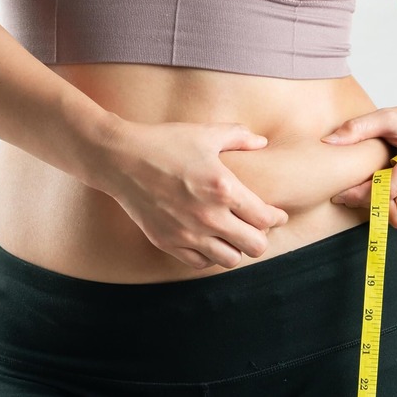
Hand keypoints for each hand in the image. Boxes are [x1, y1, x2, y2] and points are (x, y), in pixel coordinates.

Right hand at [98, 120, 288, 269]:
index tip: (276, 214)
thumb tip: (262, 142)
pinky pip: (200, 262)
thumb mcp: (205, 134)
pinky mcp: (168, 242)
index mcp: (223, 189)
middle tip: (255, 227)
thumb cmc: (164, 143)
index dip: (277, 218)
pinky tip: (206, 239)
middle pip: (254, 246)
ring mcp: (187, 233)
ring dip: (235, 248)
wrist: (120, 159)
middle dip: (260, 236)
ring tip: (231, 235)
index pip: (266, 218)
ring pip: (229, 260)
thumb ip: (239, 137)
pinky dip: (208, 254)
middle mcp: (209, 217)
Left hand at [321, 96, 396, 227]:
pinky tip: (392, 186)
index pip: (387, 191)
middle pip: (396, 214)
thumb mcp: (387, 116)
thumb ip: (356, 128)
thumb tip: (327, 141)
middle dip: (371, 205)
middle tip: (353, 193)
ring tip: (374, 185)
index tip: (340, 192)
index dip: (359, 194)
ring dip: (383, 206)